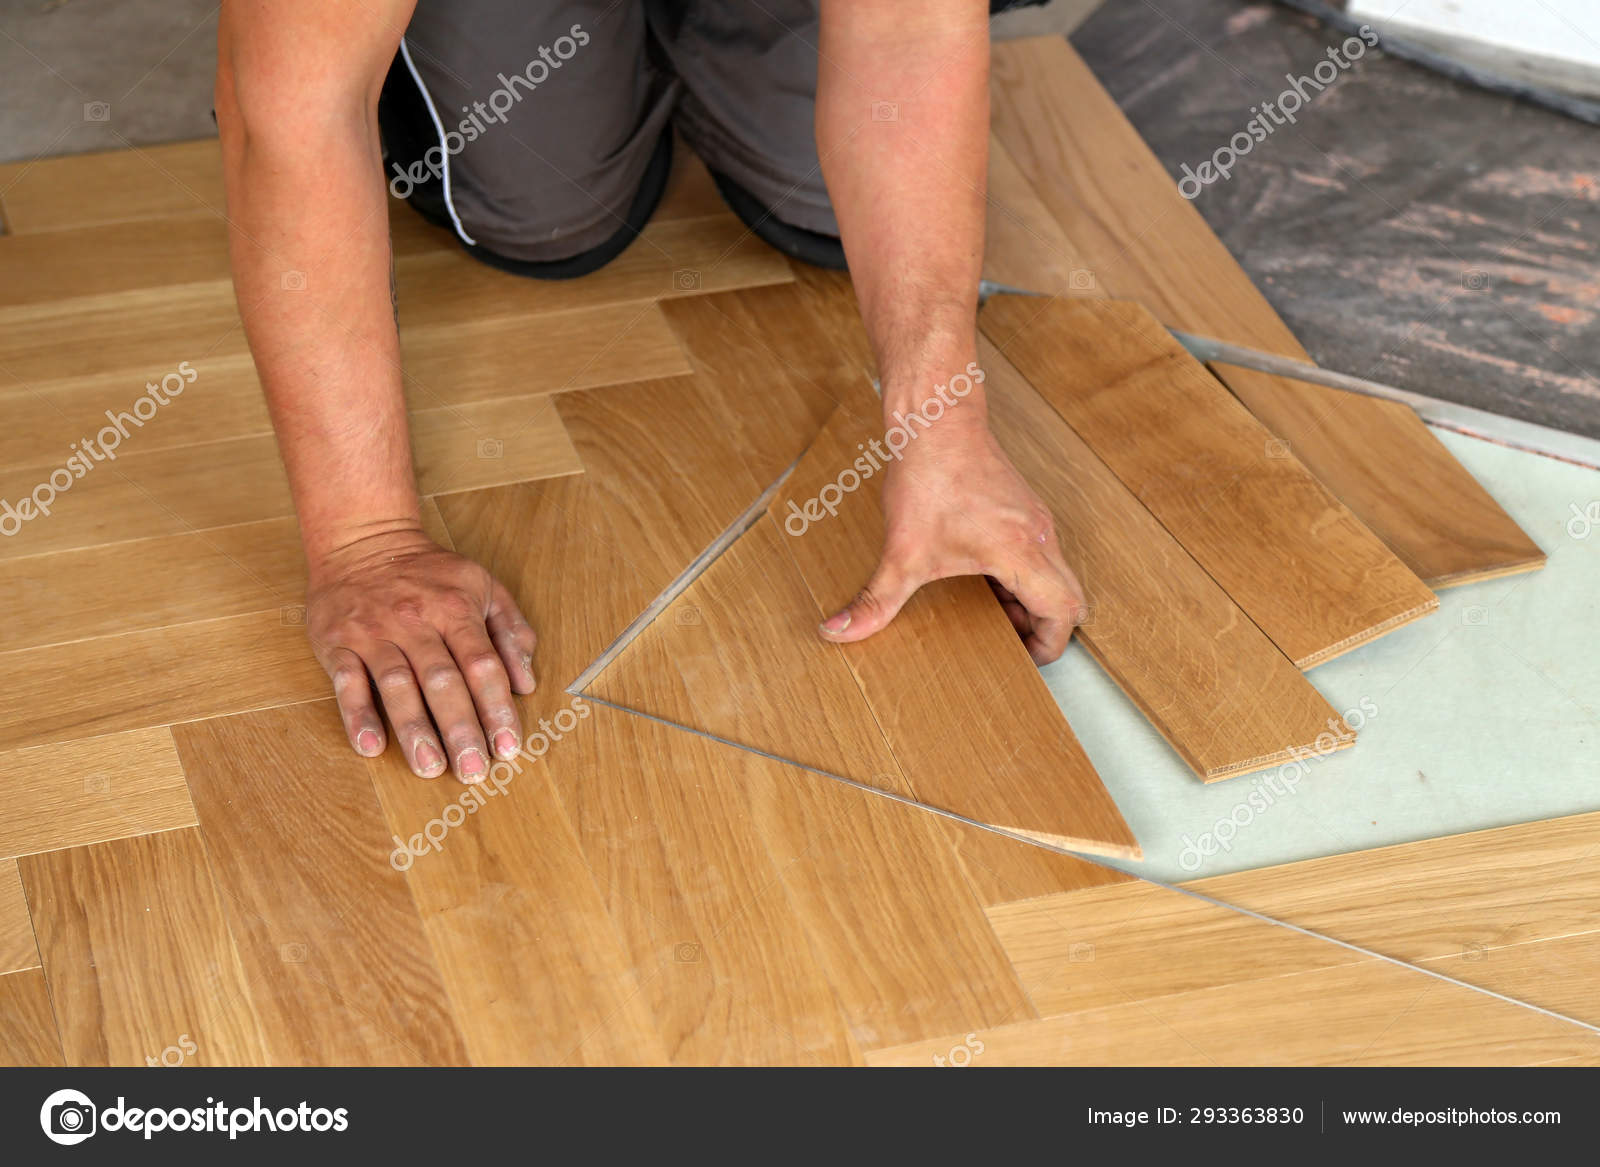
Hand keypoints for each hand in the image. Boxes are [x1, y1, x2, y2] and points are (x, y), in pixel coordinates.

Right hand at [304, 527, 538, 780]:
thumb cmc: (429, 572)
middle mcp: (415, 622)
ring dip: (414, 729)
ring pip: (397, 685)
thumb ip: (511, 631)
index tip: (509, 747)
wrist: (362, 539)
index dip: (497, 708)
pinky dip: (357, 714)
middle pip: (442, 681)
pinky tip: (371, 745)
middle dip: (461, 729)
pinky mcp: (337, 641)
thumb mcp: (483, 586)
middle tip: (473, 772)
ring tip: (429, 767)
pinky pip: (346, 681)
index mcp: (456, 609)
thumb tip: (526, 683)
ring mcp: (374, 632)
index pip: (482, 665)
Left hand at [818, 411, 1085, 663]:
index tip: (1027, 661)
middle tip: (1010, 644)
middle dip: (1042, 628)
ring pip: (1054, 574)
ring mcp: (1035, 520)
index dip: (1050, 644)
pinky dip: (1022, 577)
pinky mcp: (1023, 508)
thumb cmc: (930, 476)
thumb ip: (875, 600)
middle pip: (1068, 597)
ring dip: (1030, 601)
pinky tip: (983, 581)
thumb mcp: (902, 552)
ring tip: (993, 617)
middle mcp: (1039, 536)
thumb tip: (839, 630)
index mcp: (1022, 552)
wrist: (936, 420)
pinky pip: (1040, 554)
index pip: (1064, 610)